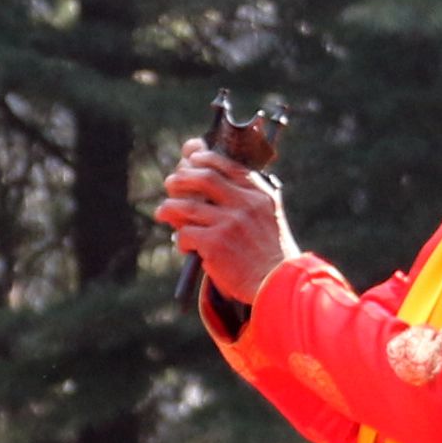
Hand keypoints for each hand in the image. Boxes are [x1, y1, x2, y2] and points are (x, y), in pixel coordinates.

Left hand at [156, 140, 295, 296]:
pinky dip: (180, 239)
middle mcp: (245, 203)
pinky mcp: (215, 243)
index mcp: (260, 194)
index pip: (227, 165)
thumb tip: (209, 186)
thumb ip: (247, 200)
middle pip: (203, 178)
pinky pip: (185, 233)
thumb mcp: (269, 217)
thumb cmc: (271, 254)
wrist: (279, 284)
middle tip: (170, 182)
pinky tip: (184, 246)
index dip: (204, 158)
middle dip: (181, 177)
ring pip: (186, 206)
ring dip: (169, 207)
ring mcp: (229, 222)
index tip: (191, 159)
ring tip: (162, 211)